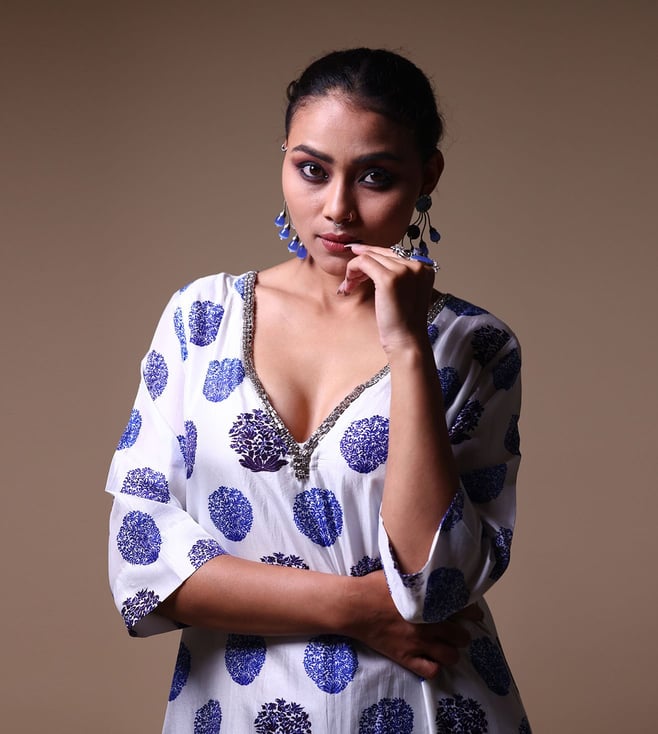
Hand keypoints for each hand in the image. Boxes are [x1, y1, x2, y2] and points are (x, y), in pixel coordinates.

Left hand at [338, 244, 435, 352]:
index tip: (356, 254)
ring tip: (349, 286)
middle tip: (349, 280)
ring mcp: (403, 271)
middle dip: (362, 264)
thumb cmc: (402, 321)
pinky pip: (363, 263)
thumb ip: (396, 275)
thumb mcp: (404, 292)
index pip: (393, 253)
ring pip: (370, 257)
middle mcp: (416, 265)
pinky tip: (348, 286)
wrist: (406, 340)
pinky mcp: (389, 278)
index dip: (373, 254)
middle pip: (381, 253)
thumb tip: (371, 256)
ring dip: (354, 270)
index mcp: (424, 268)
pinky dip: (352, 271)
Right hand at [343, 571, 475, 678]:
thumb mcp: (401, 574)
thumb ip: (419, 576)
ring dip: (451, 652)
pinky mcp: (405, 657)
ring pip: (450, 656)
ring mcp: (418, 643)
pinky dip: (434, 667)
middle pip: (460, 635)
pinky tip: (431, 661)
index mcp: (429, 603)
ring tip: (448, 648)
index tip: (474, 613)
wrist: (354, 605)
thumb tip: (430, 568)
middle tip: (460, 632)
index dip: (471, 612)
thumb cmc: (374, 586)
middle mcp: (429, 624)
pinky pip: (429, 670)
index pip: (462, 609)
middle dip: (462, 634)